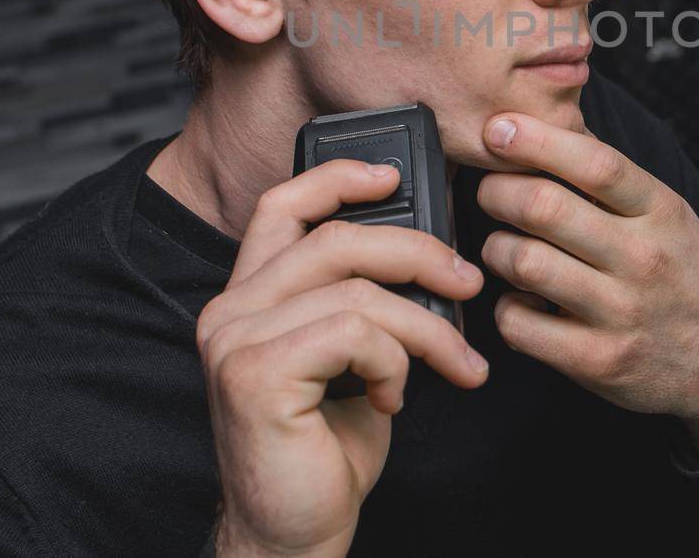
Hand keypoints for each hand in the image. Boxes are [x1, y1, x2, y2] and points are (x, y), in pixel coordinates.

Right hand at [196, 159, 489, 556]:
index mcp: (249, 298)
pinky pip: (355, 333)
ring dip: (426, 328)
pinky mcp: (256, 373)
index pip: (283, 207)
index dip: (339, 177)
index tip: (394, 176)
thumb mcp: (349, 361)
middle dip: (419, 253)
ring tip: (453, 365)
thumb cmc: (322, 453)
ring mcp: (236, 340)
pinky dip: (396, 363)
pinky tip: (393, 399)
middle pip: (337, 239)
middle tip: (468, 285)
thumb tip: (430, 260)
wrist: (292, 534)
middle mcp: (231, 310)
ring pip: (360, 290)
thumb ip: (363, 306)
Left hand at [477, 114, 698, 462]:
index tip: (498, 128)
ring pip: (524, 262)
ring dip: (496, 249)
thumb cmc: (678, 272)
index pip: (596, 164)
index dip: (538, 140)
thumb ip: (608, 176)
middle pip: (544, 208)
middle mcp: (644, 258)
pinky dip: (506, 307)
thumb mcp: (664, 213)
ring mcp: (621, 312)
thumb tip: (539, 126)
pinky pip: (519, 323)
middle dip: (498, 192)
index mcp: (660, 211)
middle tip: (491, 194)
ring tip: (504, 249)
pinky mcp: (598, 361)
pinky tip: (521, 301)